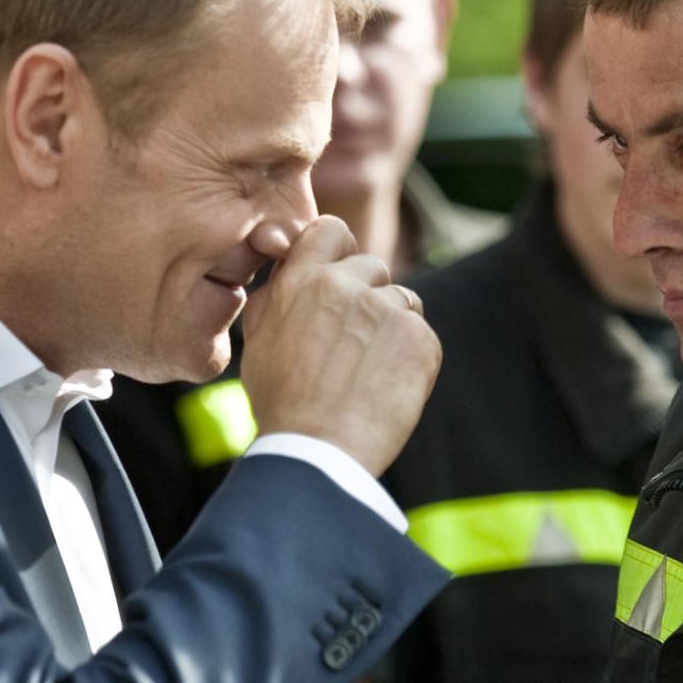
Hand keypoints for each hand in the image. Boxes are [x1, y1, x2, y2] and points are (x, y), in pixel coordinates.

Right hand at [240, 215, 440, 475]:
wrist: (319, 452)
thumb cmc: (283, 403)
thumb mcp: (260, 341)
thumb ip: (277, 295)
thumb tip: (288, 261)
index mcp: (301, 281)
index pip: (331, 229)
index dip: (339, 250)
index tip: (339, 277)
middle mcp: (345, 286)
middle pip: (373, 266)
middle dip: (368, 295)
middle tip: (352, 343)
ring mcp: (387, 311)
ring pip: (402, 300)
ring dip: (391, 326)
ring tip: (367, 371)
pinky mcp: (420, 339)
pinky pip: (422, 335)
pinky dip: (411, 357)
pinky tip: (387, 387)